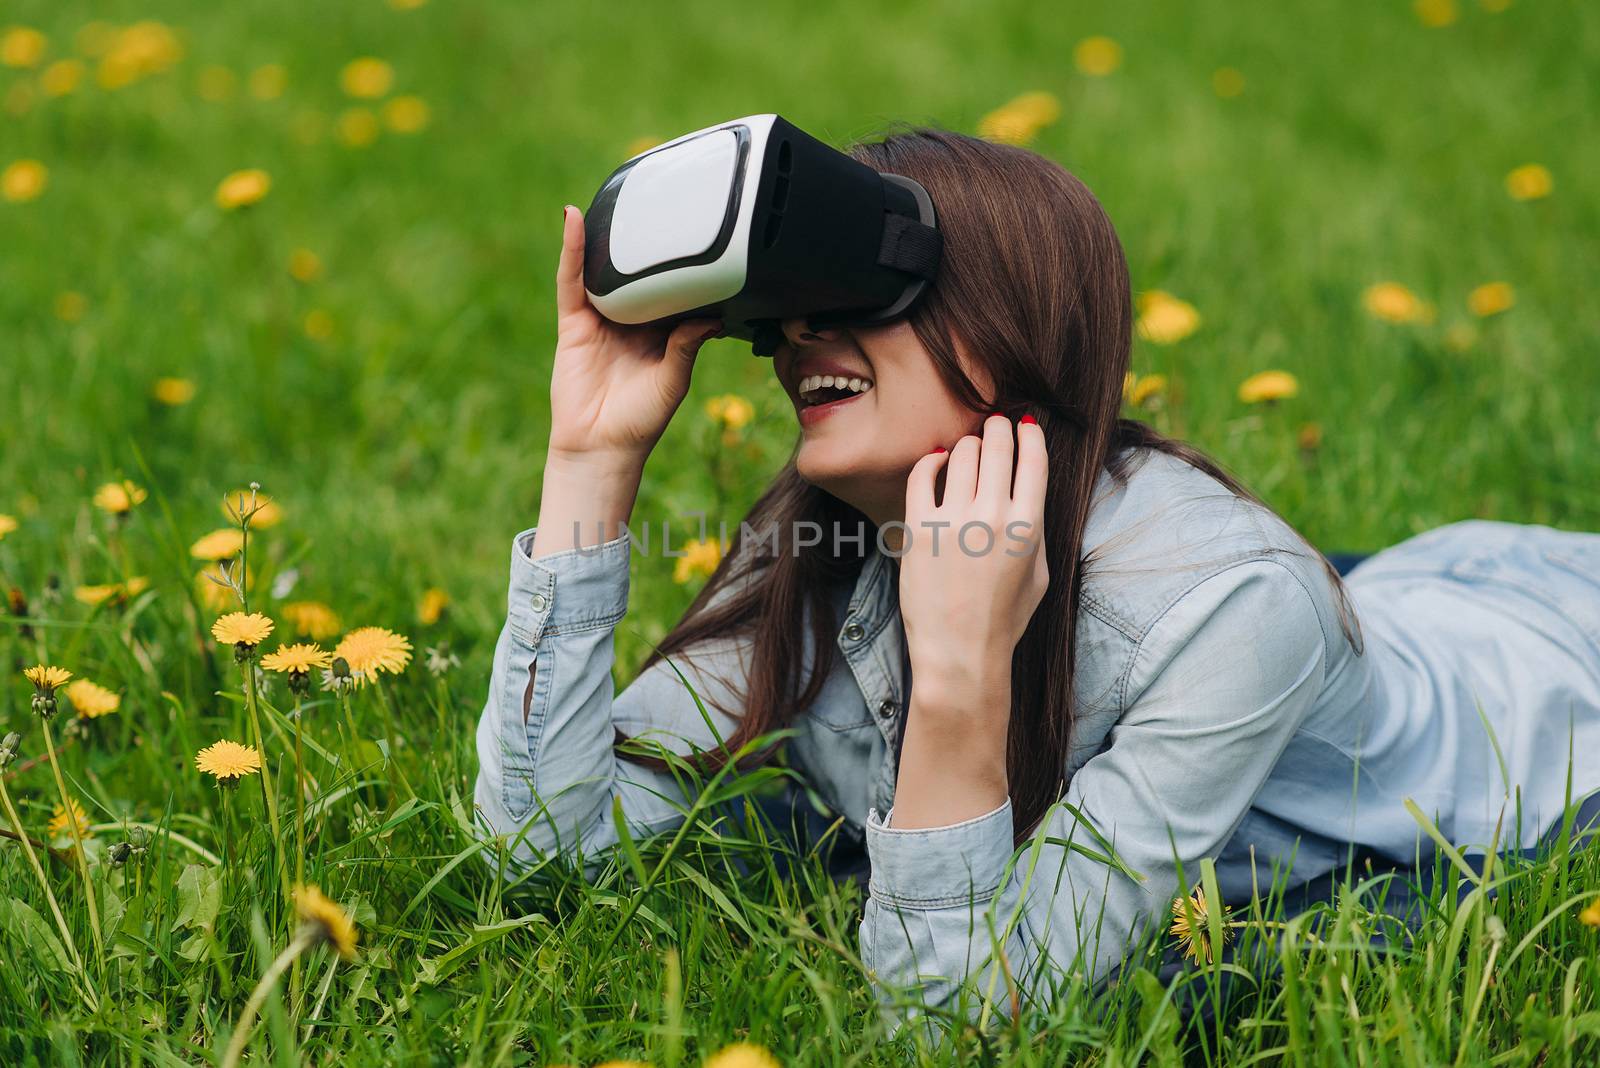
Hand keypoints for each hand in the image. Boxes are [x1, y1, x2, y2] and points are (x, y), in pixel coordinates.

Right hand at [547, 204, 723, 468]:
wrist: (600, 447)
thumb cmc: (640, 421)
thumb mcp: (674, 381)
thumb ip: (687, 346)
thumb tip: (710, 317)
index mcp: (659, 332)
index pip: (673, 288)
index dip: (683, 264)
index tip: (702, 234)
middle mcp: (630, 320)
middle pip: (639, 272)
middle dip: (647, 242)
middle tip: (664, 203)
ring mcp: (600, 318)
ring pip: (605, 270)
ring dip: (609, 236)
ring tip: (620, 195)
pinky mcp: (574, 322)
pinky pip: (571, 280)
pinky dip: (572, 249)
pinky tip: (574, 219)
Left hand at [898, 413, 1049, 707]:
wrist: (960, 652)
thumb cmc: (1003, 619)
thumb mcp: (1040, 575)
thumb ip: (1036, 531)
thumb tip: (1027, 493)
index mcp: (1028, 527)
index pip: (1033, 460)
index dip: (1030, 434)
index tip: (1026, 424)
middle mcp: (992, 517)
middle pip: (998, 447)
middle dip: (999, 428)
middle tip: (996, 424)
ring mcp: (954, 521)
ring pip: (963, 454)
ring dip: (969, 444)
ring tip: (969, 448)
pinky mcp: (920, 529)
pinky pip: (923, 475)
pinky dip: (932, 461)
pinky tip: (938, 462)